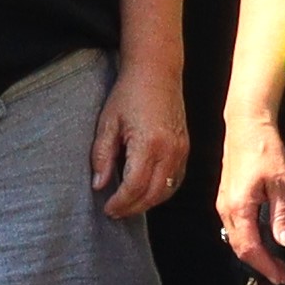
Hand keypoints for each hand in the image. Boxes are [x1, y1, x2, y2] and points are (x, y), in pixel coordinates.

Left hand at [91, 60, 188, 218]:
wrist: (157, 72)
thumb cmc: (129, 93)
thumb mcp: (108, 123)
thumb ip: (102, 156)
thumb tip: (99, 185)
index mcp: (149, 144)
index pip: (134, 187)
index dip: (120, 203)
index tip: (107, 208)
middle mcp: (170, 150)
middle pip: (152, 194)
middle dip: (132, 208)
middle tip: (115, 212)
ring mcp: (181, 150)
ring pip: (167, 191)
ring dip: (147, 203)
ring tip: (128, 205)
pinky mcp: (185, 148)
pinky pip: (176, 180)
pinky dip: (162, 191)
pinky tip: (146, 192)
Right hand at [218, 109, 284, 280]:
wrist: (246, 124)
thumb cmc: (265, 149)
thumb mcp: (280, 182)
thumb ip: (281, 215)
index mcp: (239, 208)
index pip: (250, 248)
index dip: (266, 266)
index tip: (282, 277)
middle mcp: (225, 209)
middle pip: (239, 247)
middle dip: (260, 264)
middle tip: (280, 274)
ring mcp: (222, 202)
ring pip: (235, 238)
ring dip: (253, 252)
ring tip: (273, 261)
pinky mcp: (225, 196)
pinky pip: (234, 227)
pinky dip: (247, 239)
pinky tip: (261, 239)